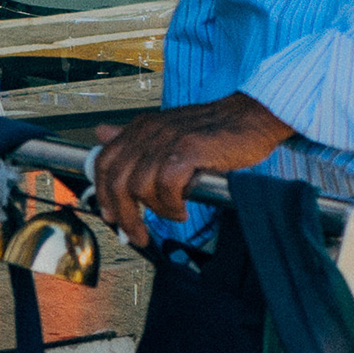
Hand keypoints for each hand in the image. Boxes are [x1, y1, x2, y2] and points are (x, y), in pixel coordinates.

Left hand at [90, 95, 296, 243]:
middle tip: (139, 235)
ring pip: (141, 187)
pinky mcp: (189, 148)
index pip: (103, 163)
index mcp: (140, 128)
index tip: (112, 217)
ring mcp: (168, 139)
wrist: (251, 117)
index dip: (103, 195)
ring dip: (157, 211)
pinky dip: (173, 205)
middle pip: (117, 181)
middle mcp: (149, 131)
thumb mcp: (167, 130)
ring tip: (175, 214)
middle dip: (126, 216)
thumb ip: (134, 137)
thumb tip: (101, 133)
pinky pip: (167, 186)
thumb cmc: (213, 131)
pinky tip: (184, 208)